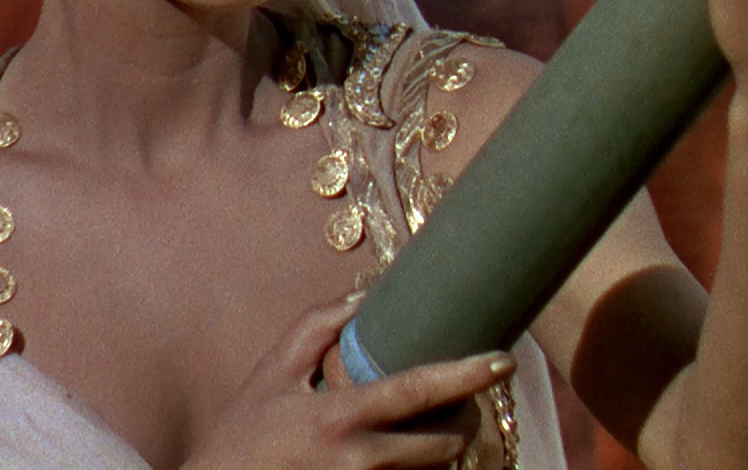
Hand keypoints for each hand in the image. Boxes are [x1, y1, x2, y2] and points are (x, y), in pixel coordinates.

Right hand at [180, 294, 514, 469]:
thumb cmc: (244, 433)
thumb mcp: (273, 372)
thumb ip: (316, 327)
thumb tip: (363, 294)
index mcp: (340, 417)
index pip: (418, 390)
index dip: (468, 374)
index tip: (504, 359)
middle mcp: (360, 461)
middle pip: (444, 444)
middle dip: (466, 423)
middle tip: (468, 403)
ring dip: (445, 453)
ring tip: (440, 429)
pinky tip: (415, 458)